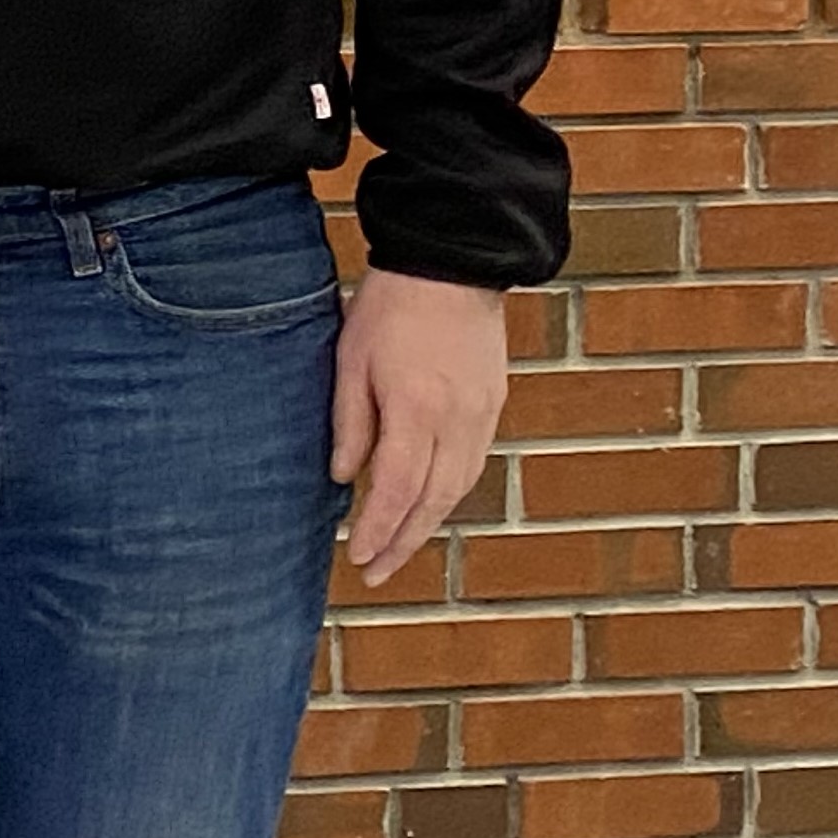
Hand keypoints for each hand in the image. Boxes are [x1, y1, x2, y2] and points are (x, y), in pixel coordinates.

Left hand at [329, 267, 507, 585]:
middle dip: (403, 543)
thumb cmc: (390, 306)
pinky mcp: (493, 406)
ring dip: (428, 524)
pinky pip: (473, 464)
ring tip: (398, 549)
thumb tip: (344, 478)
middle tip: (374, 573)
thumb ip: (351, 422)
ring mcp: (482, 415)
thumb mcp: (352, 359)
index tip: (357, 557)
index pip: (398, 489)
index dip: (378, 529)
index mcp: (417, 409)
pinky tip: (429, 505)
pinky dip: (449, 494)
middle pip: (433, 501)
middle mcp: (457, 421)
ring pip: (458, 489)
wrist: (451, 264)